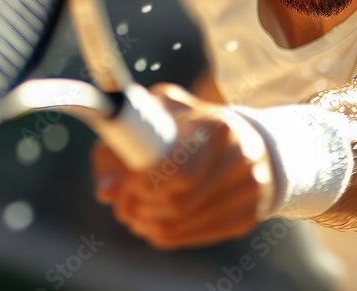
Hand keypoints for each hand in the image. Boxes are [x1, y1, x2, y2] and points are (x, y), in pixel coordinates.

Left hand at [92, 83, 271, 249]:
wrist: (240, 137)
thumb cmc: (184, 126)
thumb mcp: (151, 118)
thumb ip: (119, 147)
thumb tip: (107, 191)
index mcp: (217, 126)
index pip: (177, 172)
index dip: (141, 183)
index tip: (125, 183)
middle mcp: (240, 157)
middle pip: (176, 204)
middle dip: (139, 206)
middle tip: (123, 202)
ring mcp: (249, 189)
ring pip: (177, 225)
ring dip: (145, 222)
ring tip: (134, 210)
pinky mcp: (248, 216)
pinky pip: (191, 237)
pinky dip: (164, 232)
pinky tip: (155, 218)